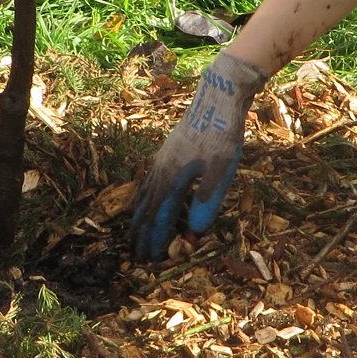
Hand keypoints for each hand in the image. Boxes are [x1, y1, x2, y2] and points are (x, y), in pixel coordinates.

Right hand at [131, 51, 267, 259]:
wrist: (217, 98)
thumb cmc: (221, 134)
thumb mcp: (221, 170)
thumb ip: (208, 201)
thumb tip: (195, 233)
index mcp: (172, 179)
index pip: (159, 217)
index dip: (154, 239)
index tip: (149, 259)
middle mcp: (161, 171)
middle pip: (147, 209)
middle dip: (142, 233)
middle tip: (137, 254)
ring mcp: (162, 160)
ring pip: (145, 194)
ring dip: (140, 216)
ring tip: (135, 231)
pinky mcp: (168, 152)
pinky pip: (150, 180)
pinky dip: (145, 196)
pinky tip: (147, 196)